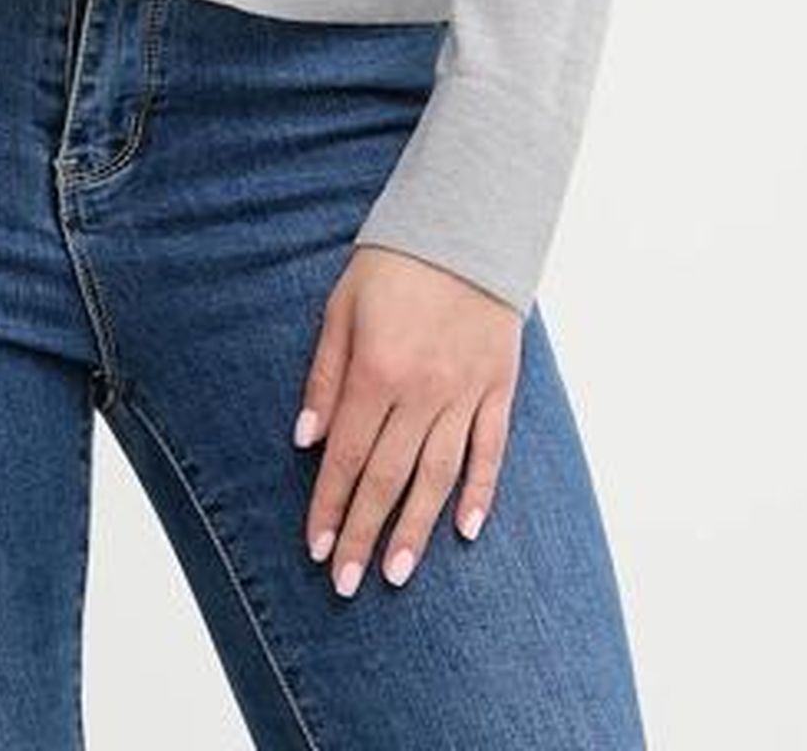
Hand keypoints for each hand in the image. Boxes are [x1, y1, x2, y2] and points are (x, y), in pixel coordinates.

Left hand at [293, 241, 522, 595]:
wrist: (467, 223)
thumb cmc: (394, 261)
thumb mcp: (341, 306)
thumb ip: (325, 375)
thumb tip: (307, 439)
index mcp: (376, 370)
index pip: (347, 456)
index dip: (330, 506)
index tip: (316, 548)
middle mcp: (422, 391)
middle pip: (388, 477)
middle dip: (364, 534)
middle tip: (346, 584)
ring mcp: (465, 393)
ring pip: (437, 476)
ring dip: (415, 528)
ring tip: (397, 574)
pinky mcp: (500, 387)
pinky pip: (490, 450)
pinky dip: (479, 492)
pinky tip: (464, 529)